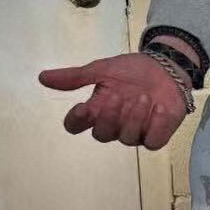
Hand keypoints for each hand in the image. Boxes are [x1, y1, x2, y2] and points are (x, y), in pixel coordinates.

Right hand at [38, 52, 188, 147]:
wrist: (167, 67)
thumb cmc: (132, 71)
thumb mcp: (102, 69)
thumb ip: (75, 77)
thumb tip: (42, 77)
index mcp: (96, 110)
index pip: (76, 125)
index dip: (76, 121)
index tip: (82, 107)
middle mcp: (114, 125)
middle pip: (101, 135)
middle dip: (108, 117)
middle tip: (118, 96)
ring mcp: (136, 132)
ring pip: (126, 139)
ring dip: (133, 118)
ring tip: (144, 97)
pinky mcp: (157, 135)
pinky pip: (152, 142)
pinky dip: (155, 126)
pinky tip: (159, 108)